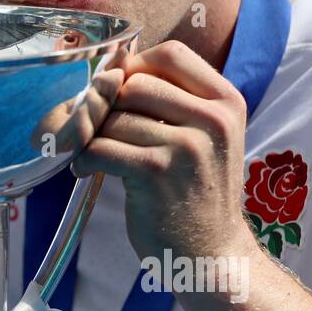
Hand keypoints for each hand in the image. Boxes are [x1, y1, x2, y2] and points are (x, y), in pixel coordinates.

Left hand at [71, 40, 252, 261]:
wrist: (211, 255)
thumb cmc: (197, 191)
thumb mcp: (206, 136)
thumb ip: (172, 99)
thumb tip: (113, 64)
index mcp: (226, 102)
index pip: (170, 55)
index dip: (135, 67)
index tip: (120, 93)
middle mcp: (212, 120)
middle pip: (134, 84)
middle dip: (108, 105)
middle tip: (98, 127)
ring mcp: (185, 147)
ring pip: (113, 118)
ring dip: (92, 136)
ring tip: (94, 153)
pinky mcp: (155, 173)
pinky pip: (100, 148)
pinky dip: (84, 159)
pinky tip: (88, 170)